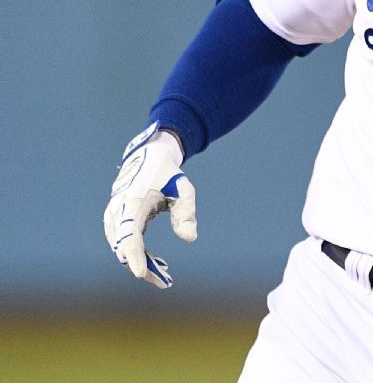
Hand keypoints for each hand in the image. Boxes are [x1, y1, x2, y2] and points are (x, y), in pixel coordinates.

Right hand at [102, 122, 197, 288]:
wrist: (147, 158)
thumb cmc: (168, 175)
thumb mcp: (183, 188)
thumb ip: (186, 212)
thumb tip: (189, 238)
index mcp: (133, 201)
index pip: (130, 234)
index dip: (135, 255)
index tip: (141, 274)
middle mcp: (118, 211)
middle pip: (124, 246)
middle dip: (142, 266)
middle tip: (165, 282)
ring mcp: (113, 216)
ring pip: (122, 248)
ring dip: (141, 263)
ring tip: (165, 277)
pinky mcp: (116, 221)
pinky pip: (124, 243)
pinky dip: (137, 255)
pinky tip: (156, 264)